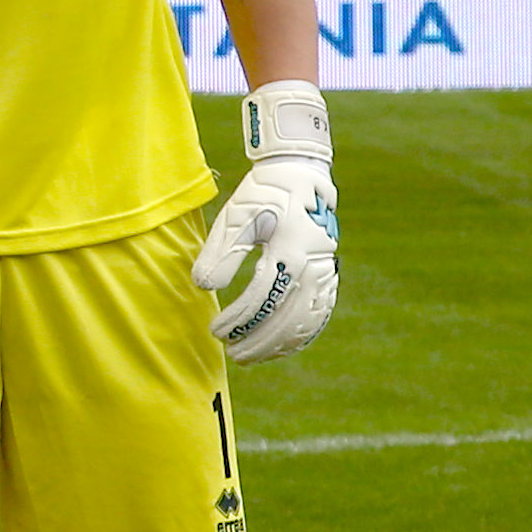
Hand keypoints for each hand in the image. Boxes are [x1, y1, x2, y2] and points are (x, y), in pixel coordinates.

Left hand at [191, 80, 338, 363]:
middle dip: (258, 340)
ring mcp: (324, 270)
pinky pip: (320, 311)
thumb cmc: (262, 195)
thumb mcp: (235, 218)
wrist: (301, 175)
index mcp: (288, 253)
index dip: (238, 321)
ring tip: (253, 356)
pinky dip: (303, 332)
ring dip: (280, 343)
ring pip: (306, 319)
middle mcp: (311, 266)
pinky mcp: (327, 271)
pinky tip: (285, 345)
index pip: (260, 300)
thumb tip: (204, 288)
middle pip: (286, 318)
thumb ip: (220, 254)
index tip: (215, 331)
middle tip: (232, 354)